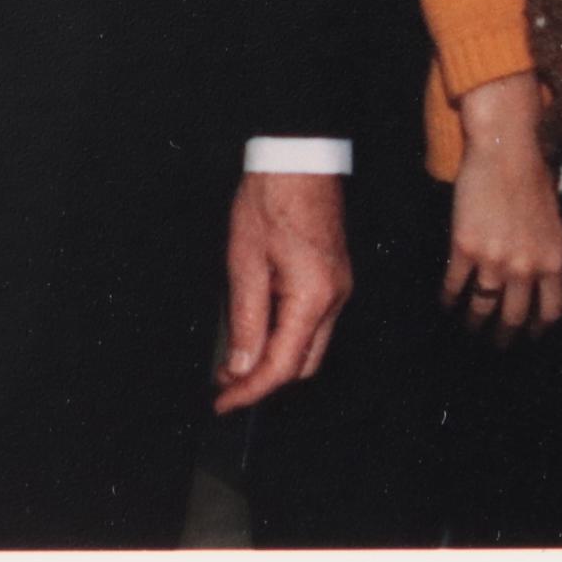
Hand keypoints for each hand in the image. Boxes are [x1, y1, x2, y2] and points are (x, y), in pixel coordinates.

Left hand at [212, 170, 350, 414]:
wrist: (297, 159)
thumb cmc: (272, 199)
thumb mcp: (245, 262)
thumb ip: (245, 320)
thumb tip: (240, 366)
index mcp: (313, 296)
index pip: (283, 366)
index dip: (250, 390)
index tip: (223, 402)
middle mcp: (334, 298)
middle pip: (303, 365)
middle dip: (264, 380)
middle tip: (225, 382)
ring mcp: (338, 288)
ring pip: (309, 346)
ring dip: (273, 357)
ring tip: (234, 356)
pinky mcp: (332, 278)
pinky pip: (311, 322)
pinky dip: (284, 335)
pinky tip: (256, 328)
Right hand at [442, 72, 561, 337]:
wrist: (505, 150)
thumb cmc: (535, 177)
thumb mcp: (555, 220)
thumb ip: (550, 252)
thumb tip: (543, 279)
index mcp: (553, 260)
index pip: (550, 311)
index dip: (539, 328)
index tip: (531, 336)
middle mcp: (525, 267)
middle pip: (515, 317)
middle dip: (505, 336)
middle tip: (498, 345)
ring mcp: (493, 260)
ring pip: (483, 307)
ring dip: (475, 323)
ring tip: (471, 329)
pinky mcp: (464, 247)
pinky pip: (455, 284)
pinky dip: (449, 298)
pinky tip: (446, 304)